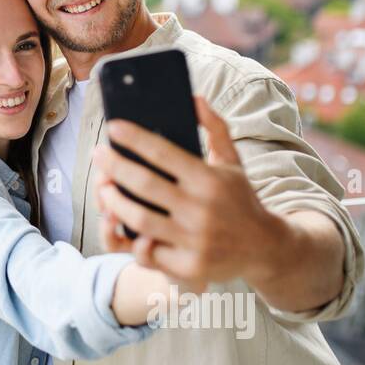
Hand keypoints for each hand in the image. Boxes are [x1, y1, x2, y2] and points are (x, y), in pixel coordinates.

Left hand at [91, 96, 285, 289]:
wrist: (266, 248)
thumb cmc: (240, 199)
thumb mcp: (234, 163)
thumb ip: (216, 129)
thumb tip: (194, 98)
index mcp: (210, 180)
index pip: (165, 153)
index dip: (135, 139)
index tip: (113, 127)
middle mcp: (202, 210)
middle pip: (145, 184)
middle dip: (114, 167)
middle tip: (98, 154)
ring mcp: (195, 240)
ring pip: (139, 219)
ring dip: (113, 202)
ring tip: (103, 188)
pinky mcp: (189, 266)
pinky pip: (148, 252)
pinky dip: (131, 239)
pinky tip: (118, 223)